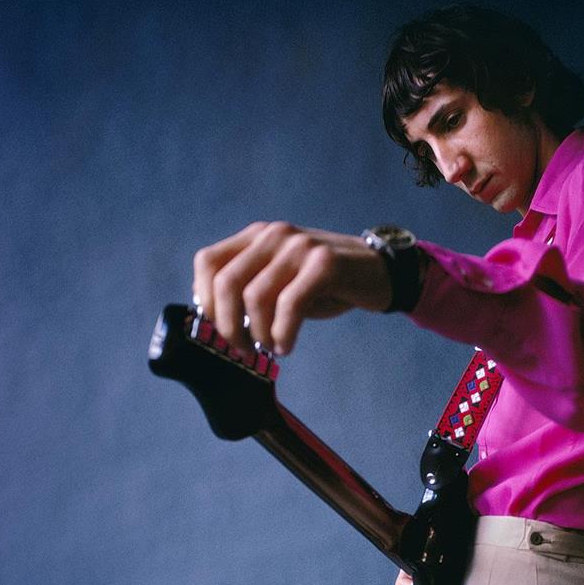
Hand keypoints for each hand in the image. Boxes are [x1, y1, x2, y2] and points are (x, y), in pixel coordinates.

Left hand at [192, 221, 391, 355]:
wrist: (378, 272)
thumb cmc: (325, 285)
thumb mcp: (280, 281)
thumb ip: (248, 288)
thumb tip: (210, 309)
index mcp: (256, 237)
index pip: (208, 263)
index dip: (205, 301)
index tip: (220, 329)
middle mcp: (274, 235)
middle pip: (227, 283)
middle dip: (229, 327)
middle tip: (244, 349)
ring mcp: (299, 247)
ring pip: (256, 298)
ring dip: (260, 335)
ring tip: (273, 347)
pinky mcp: (324, 264)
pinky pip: (290, 304)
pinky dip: (283, 334)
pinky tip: (288, 345)